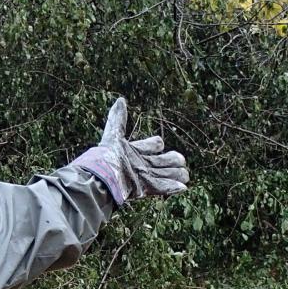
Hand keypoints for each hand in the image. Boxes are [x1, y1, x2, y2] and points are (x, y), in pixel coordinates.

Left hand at [72, 97, 189, 204]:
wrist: (101, 177)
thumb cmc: (107, 156)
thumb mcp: (113, 135)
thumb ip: (118, 119)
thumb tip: (121, 99)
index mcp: (135, 151)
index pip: (153, 145)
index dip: (156, 144)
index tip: (158, 144)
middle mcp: (141, 164)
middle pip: (163, 161)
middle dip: (173, 160)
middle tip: (181, 160)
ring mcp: (143, 177)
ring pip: (165, 174)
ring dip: (176, 174)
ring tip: (185, 175)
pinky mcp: (144, 188)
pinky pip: (161, 187)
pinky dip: (172, 187)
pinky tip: (182, 187)